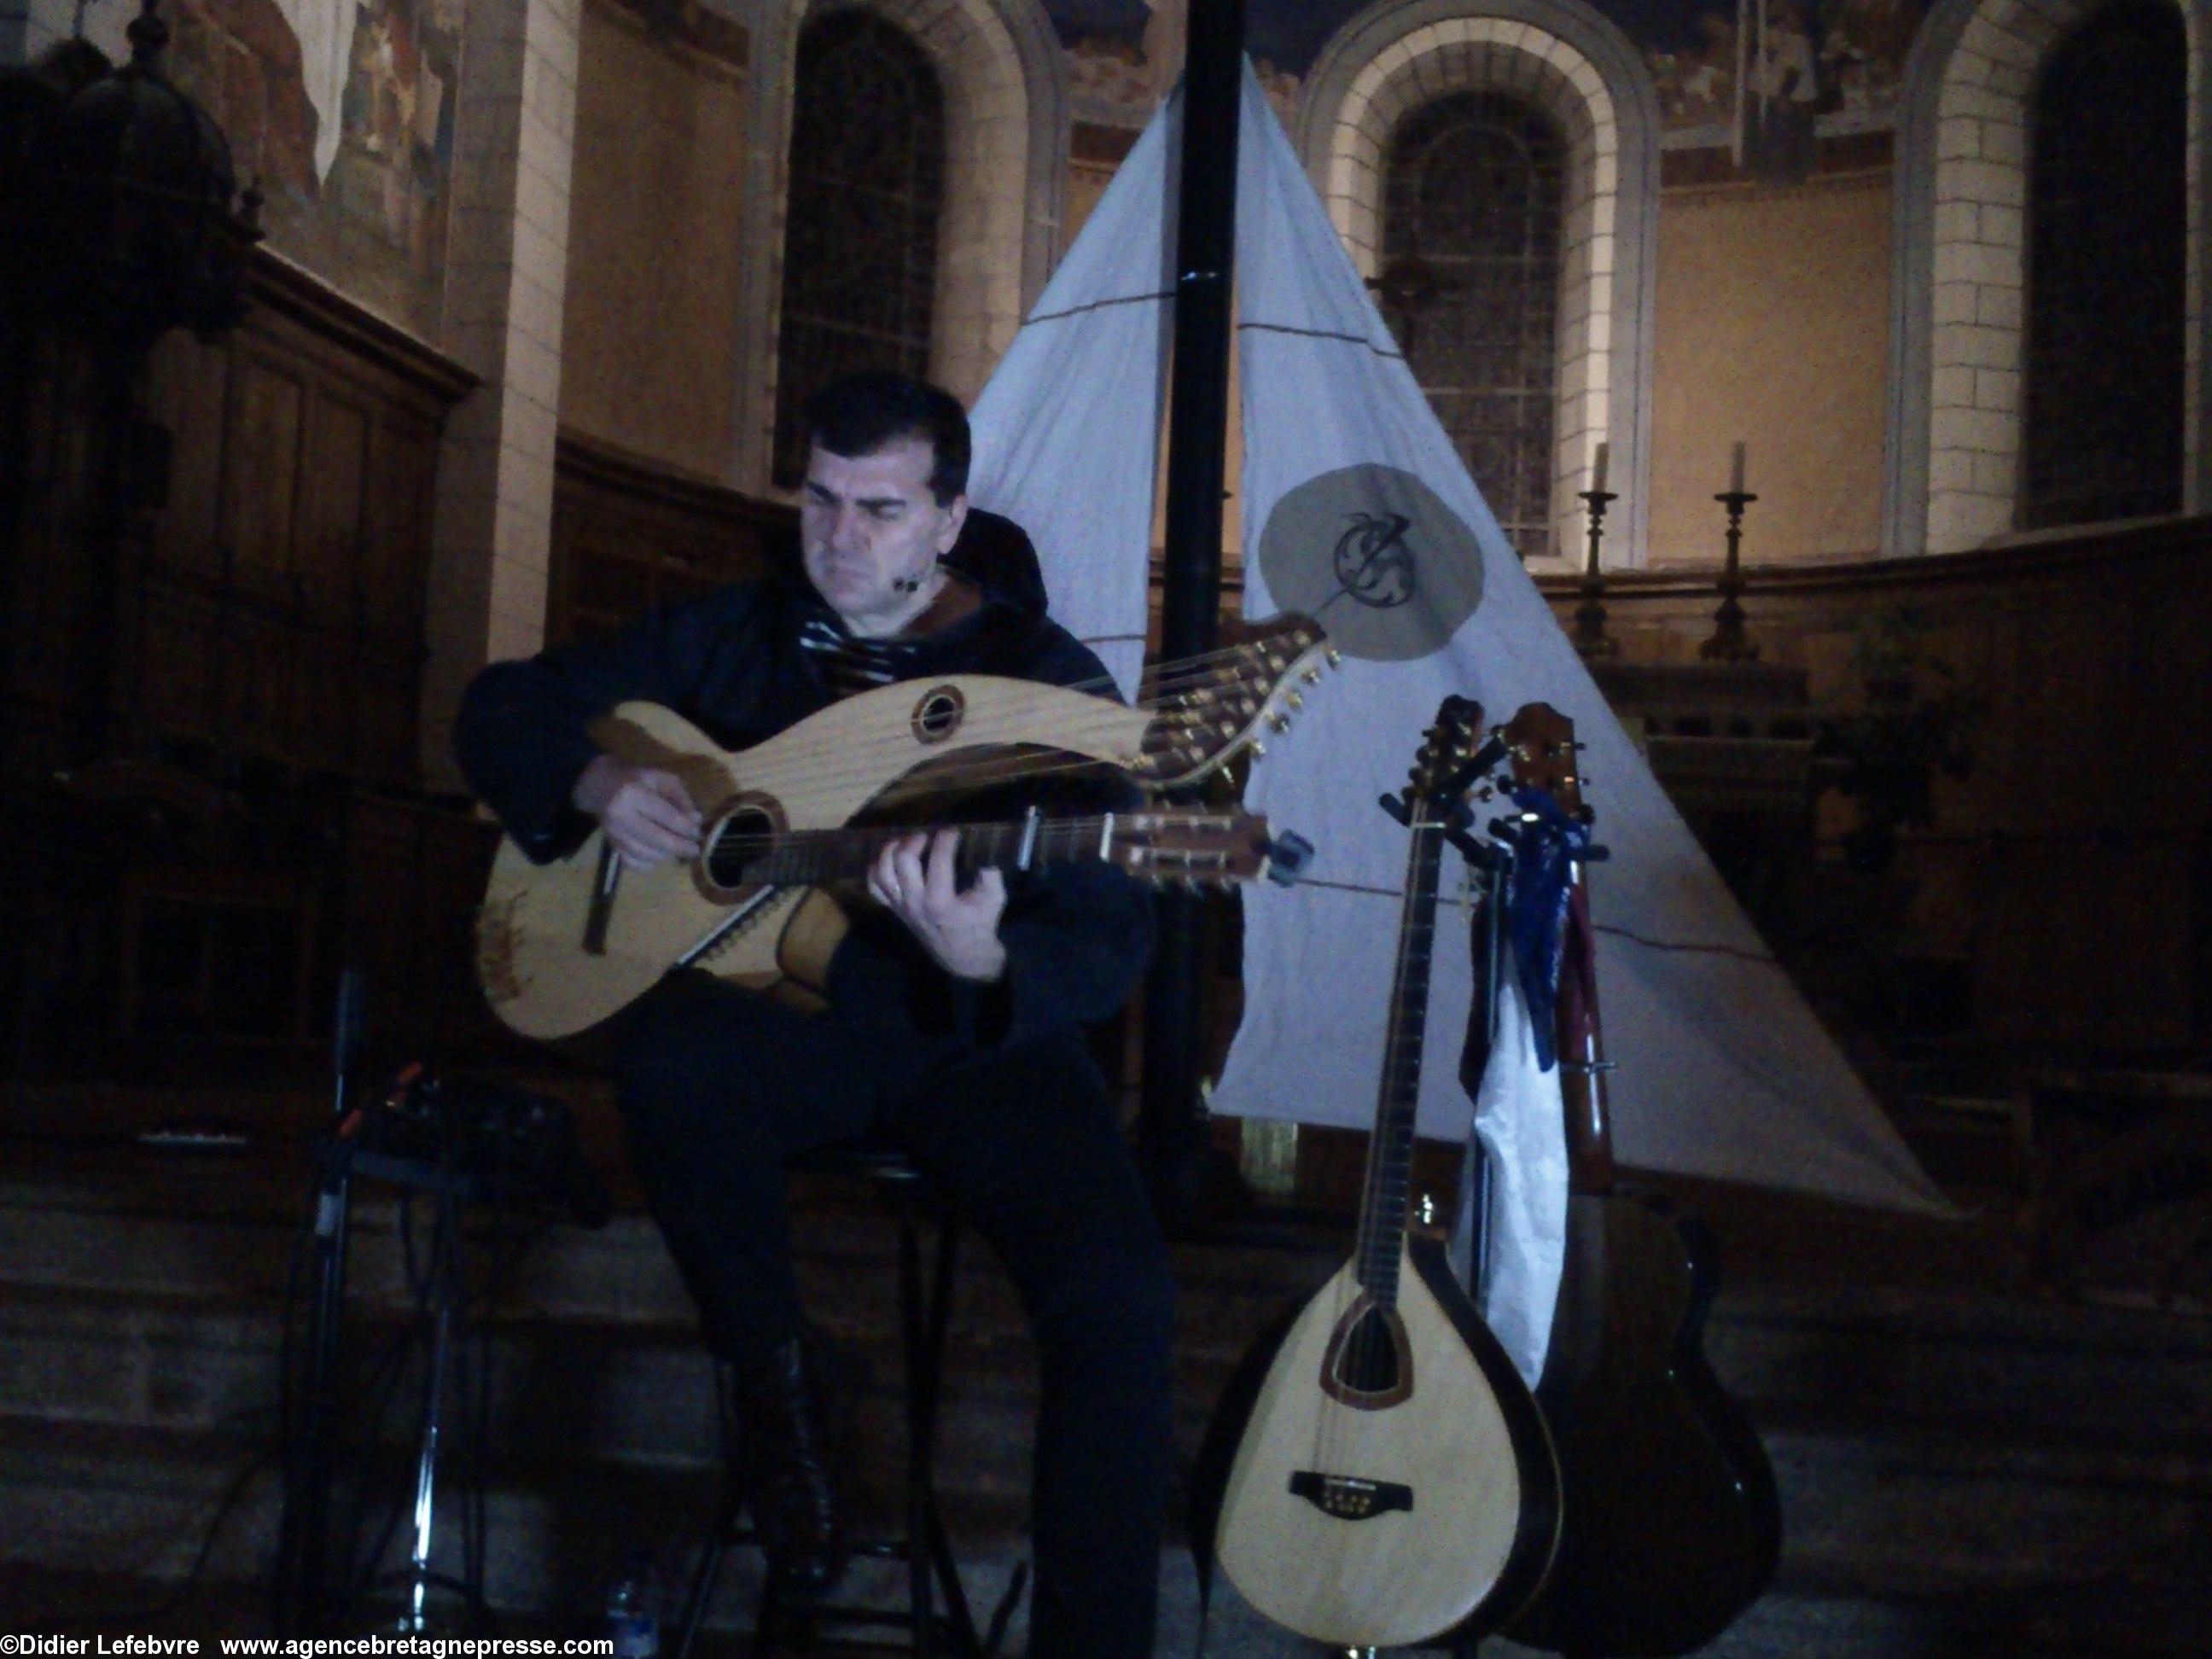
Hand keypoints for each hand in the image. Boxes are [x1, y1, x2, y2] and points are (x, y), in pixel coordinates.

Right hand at [572, 755, 701, 869]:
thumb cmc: (638, 780)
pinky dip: (650, 864)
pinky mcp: (611, 845)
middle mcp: (620, 815)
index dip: (685, 827)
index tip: (699, 833)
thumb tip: (696, 820)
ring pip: (646, 854)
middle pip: (656, 839)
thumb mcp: (662, 779)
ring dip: (667, 855)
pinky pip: (633, 863)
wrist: (602, 786)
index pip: (665, 815)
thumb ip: (681, 798)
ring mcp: (613, 833)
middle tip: (695, 850)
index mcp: (633, 793)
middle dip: (680, 847)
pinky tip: (660, 856)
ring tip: (680, 850)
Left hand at [867, 829, 1007, 981]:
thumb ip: (990, 871)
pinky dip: (877, 869)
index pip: (939, 860)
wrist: (963, 956)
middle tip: (928, 836)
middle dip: (915, 840)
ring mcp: (901, 906)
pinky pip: (874, 886)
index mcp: (941, 901)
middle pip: (903, 860)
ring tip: (906, 842)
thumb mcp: (994, 898)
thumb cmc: (980, 924)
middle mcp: (916, 902)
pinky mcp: (894, 908)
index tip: (954, 832)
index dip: (946, 839)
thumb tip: (984, 844)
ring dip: (892, 850)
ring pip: (882, 871)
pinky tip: (891, 860)